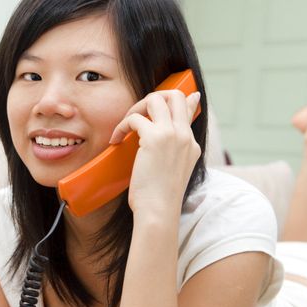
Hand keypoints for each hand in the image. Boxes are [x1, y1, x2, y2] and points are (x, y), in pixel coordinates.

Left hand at [109, 90, 200, 214]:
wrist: (159, 210)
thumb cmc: (159, 198)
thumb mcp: (172, 172)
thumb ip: (169, 154)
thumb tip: (157, 144)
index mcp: (190, 144)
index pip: (189, 110)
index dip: (181, 99)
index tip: (171, 97)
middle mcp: (184, 135)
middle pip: (176, 95)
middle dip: (154, 97)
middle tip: (138, 113)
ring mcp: (172, 135)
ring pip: (156, 99)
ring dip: (136, 108)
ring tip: (126, 125)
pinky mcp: (154, 138)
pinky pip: (134, 118)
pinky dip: (121, 126)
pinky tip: (116, 140)